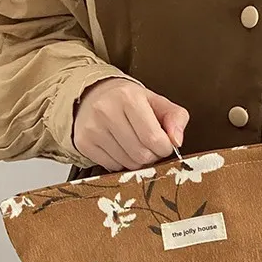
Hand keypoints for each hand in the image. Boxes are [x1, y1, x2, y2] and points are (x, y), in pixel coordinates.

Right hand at [74, 78, 189, 170]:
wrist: (94, 95)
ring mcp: (92, 128)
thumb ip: (176, 118)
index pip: (154, 138)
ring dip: (136, 160)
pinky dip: (120, 162)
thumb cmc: (128, 100)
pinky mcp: (84, 143)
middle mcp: (106, 111)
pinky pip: (112, 167)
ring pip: (127, 164)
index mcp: (129, 97)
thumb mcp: (157, 102)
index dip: (165, 148)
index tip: (163, 143)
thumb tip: (177, 140)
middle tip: (148, 145)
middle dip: (151, 155)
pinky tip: (119, 148)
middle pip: (141, 154)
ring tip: (133, 144)